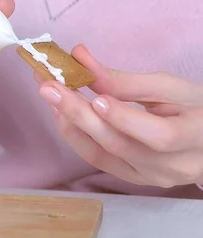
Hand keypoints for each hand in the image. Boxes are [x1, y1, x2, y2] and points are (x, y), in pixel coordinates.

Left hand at [37, 44, 202, 187]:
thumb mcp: (170, 87)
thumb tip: (80, 58)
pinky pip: (96, 159)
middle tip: (50, 87)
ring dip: (70, 122)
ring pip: (101, 155)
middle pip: (119, 145)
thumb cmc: (194, 107)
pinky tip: (60, 112)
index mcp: (196, 137)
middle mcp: (172, 166)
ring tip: (50, 94)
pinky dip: (74, 135)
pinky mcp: (131, 179)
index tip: (96, 98)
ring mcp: (150, 178)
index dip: (125, 119)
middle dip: (79, 114)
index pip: (160, 136)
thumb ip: (125, 80)